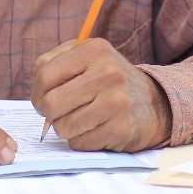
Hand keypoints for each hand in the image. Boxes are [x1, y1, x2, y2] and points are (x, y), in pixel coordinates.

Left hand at [30, 37, 171, 151]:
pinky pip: (80, 143)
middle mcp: (107, 73)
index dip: (37, 92)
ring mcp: (116, 102)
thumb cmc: (109, 81)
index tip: (45, 98)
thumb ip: (55, 63)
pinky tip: (97, 129)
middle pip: (51, 104)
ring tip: (83, 118)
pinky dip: (82, 140)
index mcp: (95, 50)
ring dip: (67, 128)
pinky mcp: (121, 129)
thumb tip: (37, 91)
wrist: (155, 103)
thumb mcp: (88, 58)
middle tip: (61, 112)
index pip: (44, 75)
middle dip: (50, 113)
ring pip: (63, 127)